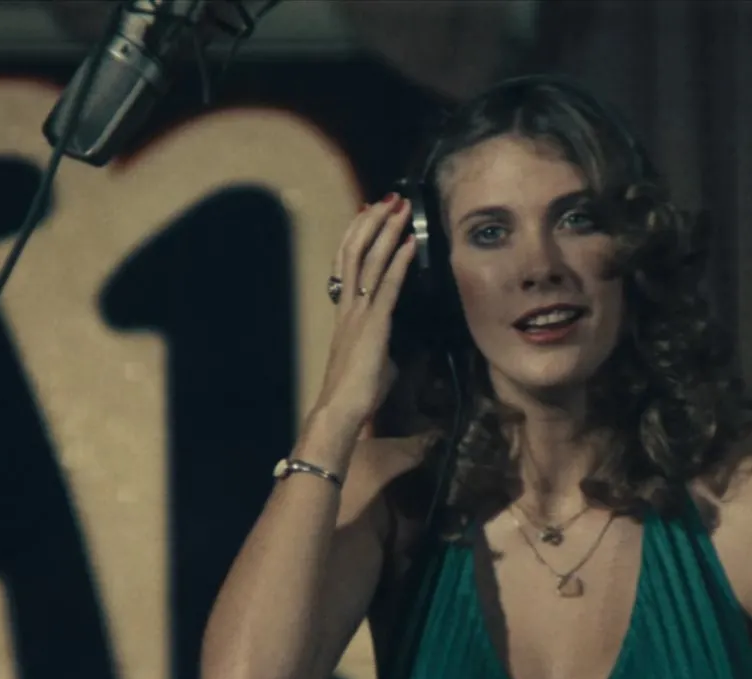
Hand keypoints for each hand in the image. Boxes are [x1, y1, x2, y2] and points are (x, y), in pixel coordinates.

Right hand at [310, 193, 416, 433]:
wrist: (342, 408)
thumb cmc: (357, 390)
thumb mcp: (375, 360)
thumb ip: (384, 345)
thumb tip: (396, 347)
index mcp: (346, 311)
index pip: (349, 262)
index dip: (359, 234)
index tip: (370, 213)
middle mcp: (349, 305)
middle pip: (356, 251)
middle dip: (373, 221)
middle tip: (388, 198)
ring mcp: (360, 312)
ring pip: (370, 260)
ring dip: (386, 231)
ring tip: (398, 207)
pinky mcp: (374, 323)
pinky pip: (388, 285)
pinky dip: (400, 261)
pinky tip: (410, 242)